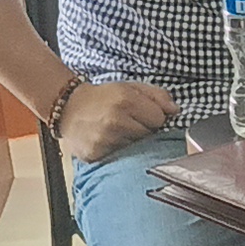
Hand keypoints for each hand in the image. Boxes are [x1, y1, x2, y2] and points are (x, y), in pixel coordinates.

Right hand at [54, 80, 176, 162]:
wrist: (69, 107)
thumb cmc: (104, 97)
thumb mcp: (131, 87)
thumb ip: (158, 95)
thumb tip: (175, 111)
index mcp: (126, 100)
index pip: (159, 119)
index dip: (153, 117)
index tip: (142, 115)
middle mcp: (115, 120)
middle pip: (149, 136)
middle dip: (143, 130)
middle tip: (127, 123)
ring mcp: (104, 139)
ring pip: (135, 149)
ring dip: (130, 143)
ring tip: (116, 132)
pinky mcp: (94, 154)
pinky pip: (118, 159)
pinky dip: (116, 153)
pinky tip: (107, 141)